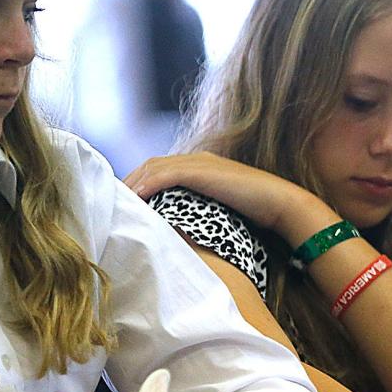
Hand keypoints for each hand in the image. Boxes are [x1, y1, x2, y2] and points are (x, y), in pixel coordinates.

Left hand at [124, 152, 320, 235]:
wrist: (281, 204)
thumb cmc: (257, 213)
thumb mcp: (221, 210)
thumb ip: (201, 212)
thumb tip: (183, 232)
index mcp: (200, 166)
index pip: (158, 170)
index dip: (138, 185)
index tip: (124, 205)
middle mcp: (196, 159)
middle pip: (149, 167)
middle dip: (128, 183)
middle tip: (109, 204)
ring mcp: (199, 163)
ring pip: (153, 168)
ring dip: (132, 184)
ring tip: (116, 203)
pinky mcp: (202, 171)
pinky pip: (165, 174)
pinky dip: (147, 184)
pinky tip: (134, 198)